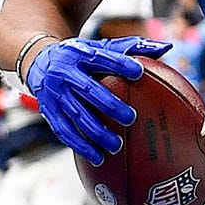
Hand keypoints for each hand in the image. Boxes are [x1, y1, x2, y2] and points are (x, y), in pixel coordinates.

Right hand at [22, 35, 170, 166]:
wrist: (39, 62)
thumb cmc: (80, 56)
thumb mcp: (99, 47)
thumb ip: (131, 48)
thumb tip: (165, 49)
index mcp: (80, 53)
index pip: (101, 57)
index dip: (119, 64)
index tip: (138, 72)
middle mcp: (65, 72)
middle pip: (88, 89)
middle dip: (109, 104)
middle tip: (130, 118)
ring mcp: (55, 93)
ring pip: (76, 114)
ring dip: (96, 132)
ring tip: (117, 146)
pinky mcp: (49, 111)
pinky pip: (64, 131)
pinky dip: (80, 145)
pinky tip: (97, 158)